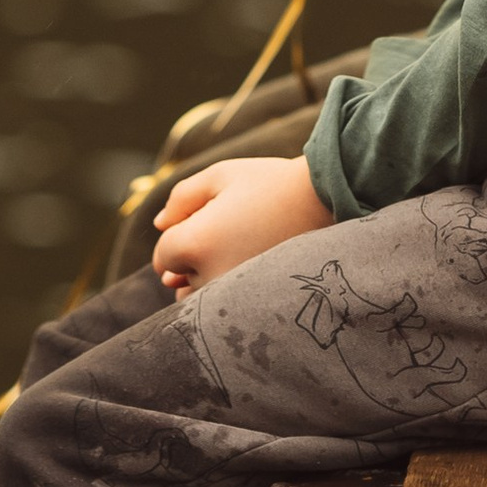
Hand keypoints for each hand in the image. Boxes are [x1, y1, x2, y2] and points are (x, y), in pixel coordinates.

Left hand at [151, 153, 332, 296]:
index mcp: (195, 244)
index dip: (177, 234)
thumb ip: (182, 199)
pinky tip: (247, 268)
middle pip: (178, 280)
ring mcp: (235, 297)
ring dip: (205, 279)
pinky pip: (223, 310)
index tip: (205, 219)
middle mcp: (210, 278)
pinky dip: (225, 294)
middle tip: (227, 232)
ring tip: (238, 250)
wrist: (326, 202)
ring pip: (200, 298)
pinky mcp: (257, 307)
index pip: (162, 255)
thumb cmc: (270, 183)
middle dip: (189, 258)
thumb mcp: (220, 176)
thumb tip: (160, 224)